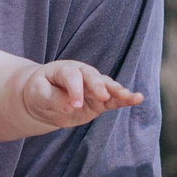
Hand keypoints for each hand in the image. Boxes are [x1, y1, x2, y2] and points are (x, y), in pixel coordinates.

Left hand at [21, 60, 143, 130]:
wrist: (43, 99)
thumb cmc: (39, 92)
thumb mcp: (39, 95)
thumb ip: (53, 98)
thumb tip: (70, 106)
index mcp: (64, 69)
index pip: (72, 77)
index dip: (74, 90)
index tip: (73, 106)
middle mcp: (82, 74)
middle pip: (93, 77)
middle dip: (98, 86)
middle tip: (102, 96)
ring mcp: (93, 87)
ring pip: (107, 86)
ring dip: (118, 91)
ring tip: (131, 96)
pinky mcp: (100, 100)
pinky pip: (113, 99)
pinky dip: (125, 99)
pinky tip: (138, 99)